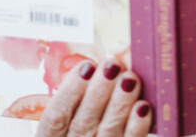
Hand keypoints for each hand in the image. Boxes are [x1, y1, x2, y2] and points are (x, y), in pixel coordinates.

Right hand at [36, 59, 152, 136]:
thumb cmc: (78, 125)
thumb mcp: (67, 113)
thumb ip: (76, 94)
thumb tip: (97, 65)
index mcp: (52, 135)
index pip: (56, 115)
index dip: (71, 90)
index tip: (86, 65)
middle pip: (83, 122)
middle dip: (99, 91)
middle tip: (112, 66)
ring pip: (108, 130)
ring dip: (120, 103)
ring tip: (130, 78)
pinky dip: (136, 126)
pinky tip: (142, 106)